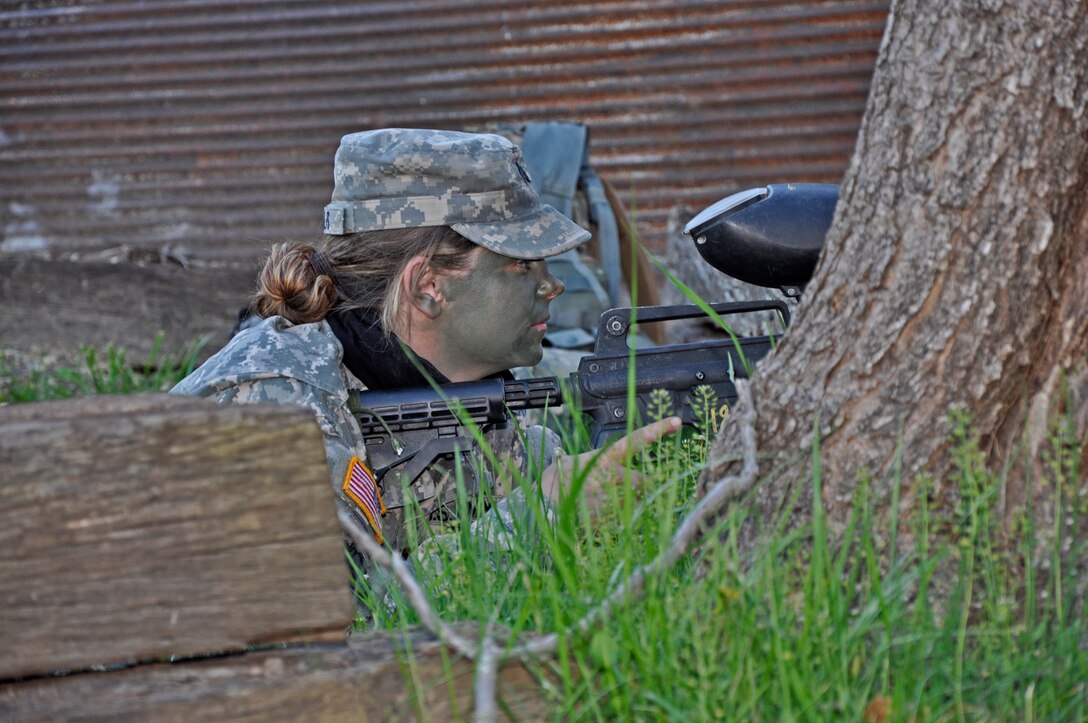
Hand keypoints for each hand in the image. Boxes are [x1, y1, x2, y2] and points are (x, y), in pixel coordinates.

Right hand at [540, 416, 682, 512]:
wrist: (543, 499)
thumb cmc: (567, 477)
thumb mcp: (588, 463)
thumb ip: (614, 468)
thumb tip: (643, 482)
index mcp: (606, 458)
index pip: (635, 440)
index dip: (656, 430)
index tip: (677, 421)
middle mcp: (608, 475)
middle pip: (645, 482)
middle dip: (644, 488)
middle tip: (631, 490)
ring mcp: (606, 497)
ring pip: (635, 504)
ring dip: (630, 506)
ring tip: (607, 504)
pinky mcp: (601, 518)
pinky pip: (623, 521)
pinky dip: (617, 521)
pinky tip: (601, 516)